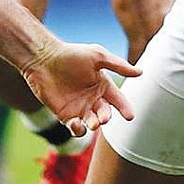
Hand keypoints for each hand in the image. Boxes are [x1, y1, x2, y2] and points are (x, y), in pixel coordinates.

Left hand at [20, 41, 137, 135]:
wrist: (43, 59)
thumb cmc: (71, 54)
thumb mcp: (97, 56)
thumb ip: (118, 65)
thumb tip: (140, 72)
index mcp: (102, 85)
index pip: (118, 99)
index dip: (125, 108)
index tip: (130, 116)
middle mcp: (93, 98)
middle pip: (105, 113)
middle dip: (106, 117)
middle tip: (103, 117)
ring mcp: (79, 108)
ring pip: (92, 123)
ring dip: (94, 125)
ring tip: (93, 122)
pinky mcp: (65, 115)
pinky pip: (75, 128)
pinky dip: (78, 129)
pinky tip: (76, 124)